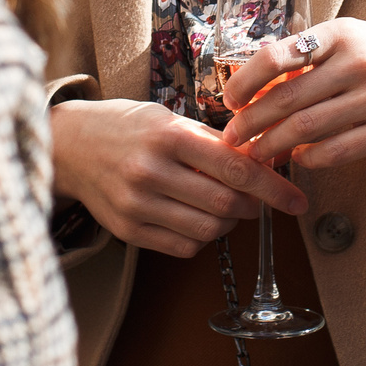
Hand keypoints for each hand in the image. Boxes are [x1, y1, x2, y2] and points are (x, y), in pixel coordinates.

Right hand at [50, 97, 308, 257]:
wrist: (68, 145)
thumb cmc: (126, 127)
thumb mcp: (168, 119)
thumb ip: (210, 142)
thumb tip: (260, 163)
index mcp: (168, 136)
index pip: (235, 168)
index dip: (273, 187)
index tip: (296, 201)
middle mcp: (151, 171)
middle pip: (225, 204)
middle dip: (252, 206)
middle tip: (256, 200)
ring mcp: (137, 204)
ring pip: (207, 230)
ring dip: (228, 223)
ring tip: (223, 206)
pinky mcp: (128, 230)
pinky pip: (183, 247)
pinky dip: (201, 238)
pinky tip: (196, 218)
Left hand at [220, 18, 365, 172]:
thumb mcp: (352, 42)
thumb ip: (308, 58)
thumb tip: (252, 84)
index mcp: (342, 34)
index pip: (278, 55)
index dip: (245, 81)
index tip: (229, 100)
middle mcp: (359, 62)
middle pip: (287, 98)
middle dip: (251, 122)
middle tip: (232, 138)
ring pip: (306, 128)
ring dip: (272, 145)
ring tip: (255, 155)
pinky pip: (336, 150)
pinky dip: (309, 157)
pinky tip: (298, 158)